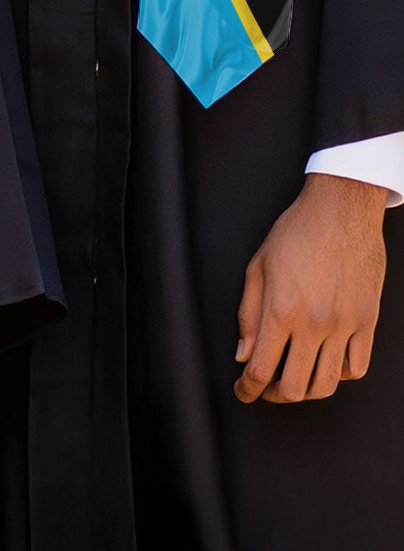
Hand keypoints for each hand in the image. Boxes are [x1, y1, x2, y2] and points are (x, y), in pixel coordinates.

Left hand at [235, 171, 386, 402]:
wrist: (341, 212)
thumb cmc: (295, 233)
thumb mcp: (257, 267)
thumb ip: (248, 315)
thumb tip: (243, 354)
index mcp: (281, 309)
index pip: (261, 368)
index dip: (247, 389)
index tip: (242, 392)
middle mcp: (314, 324)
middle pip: (295, 387)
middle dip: (273, 396)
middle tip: (263, 389)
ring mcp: (345, 326)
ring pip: (328, 384)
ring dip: (306, 391)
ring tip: (291, 382)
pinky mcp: (367, 323)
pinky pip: (357, 367)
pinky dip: (339, 375)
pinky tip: (324, 365)